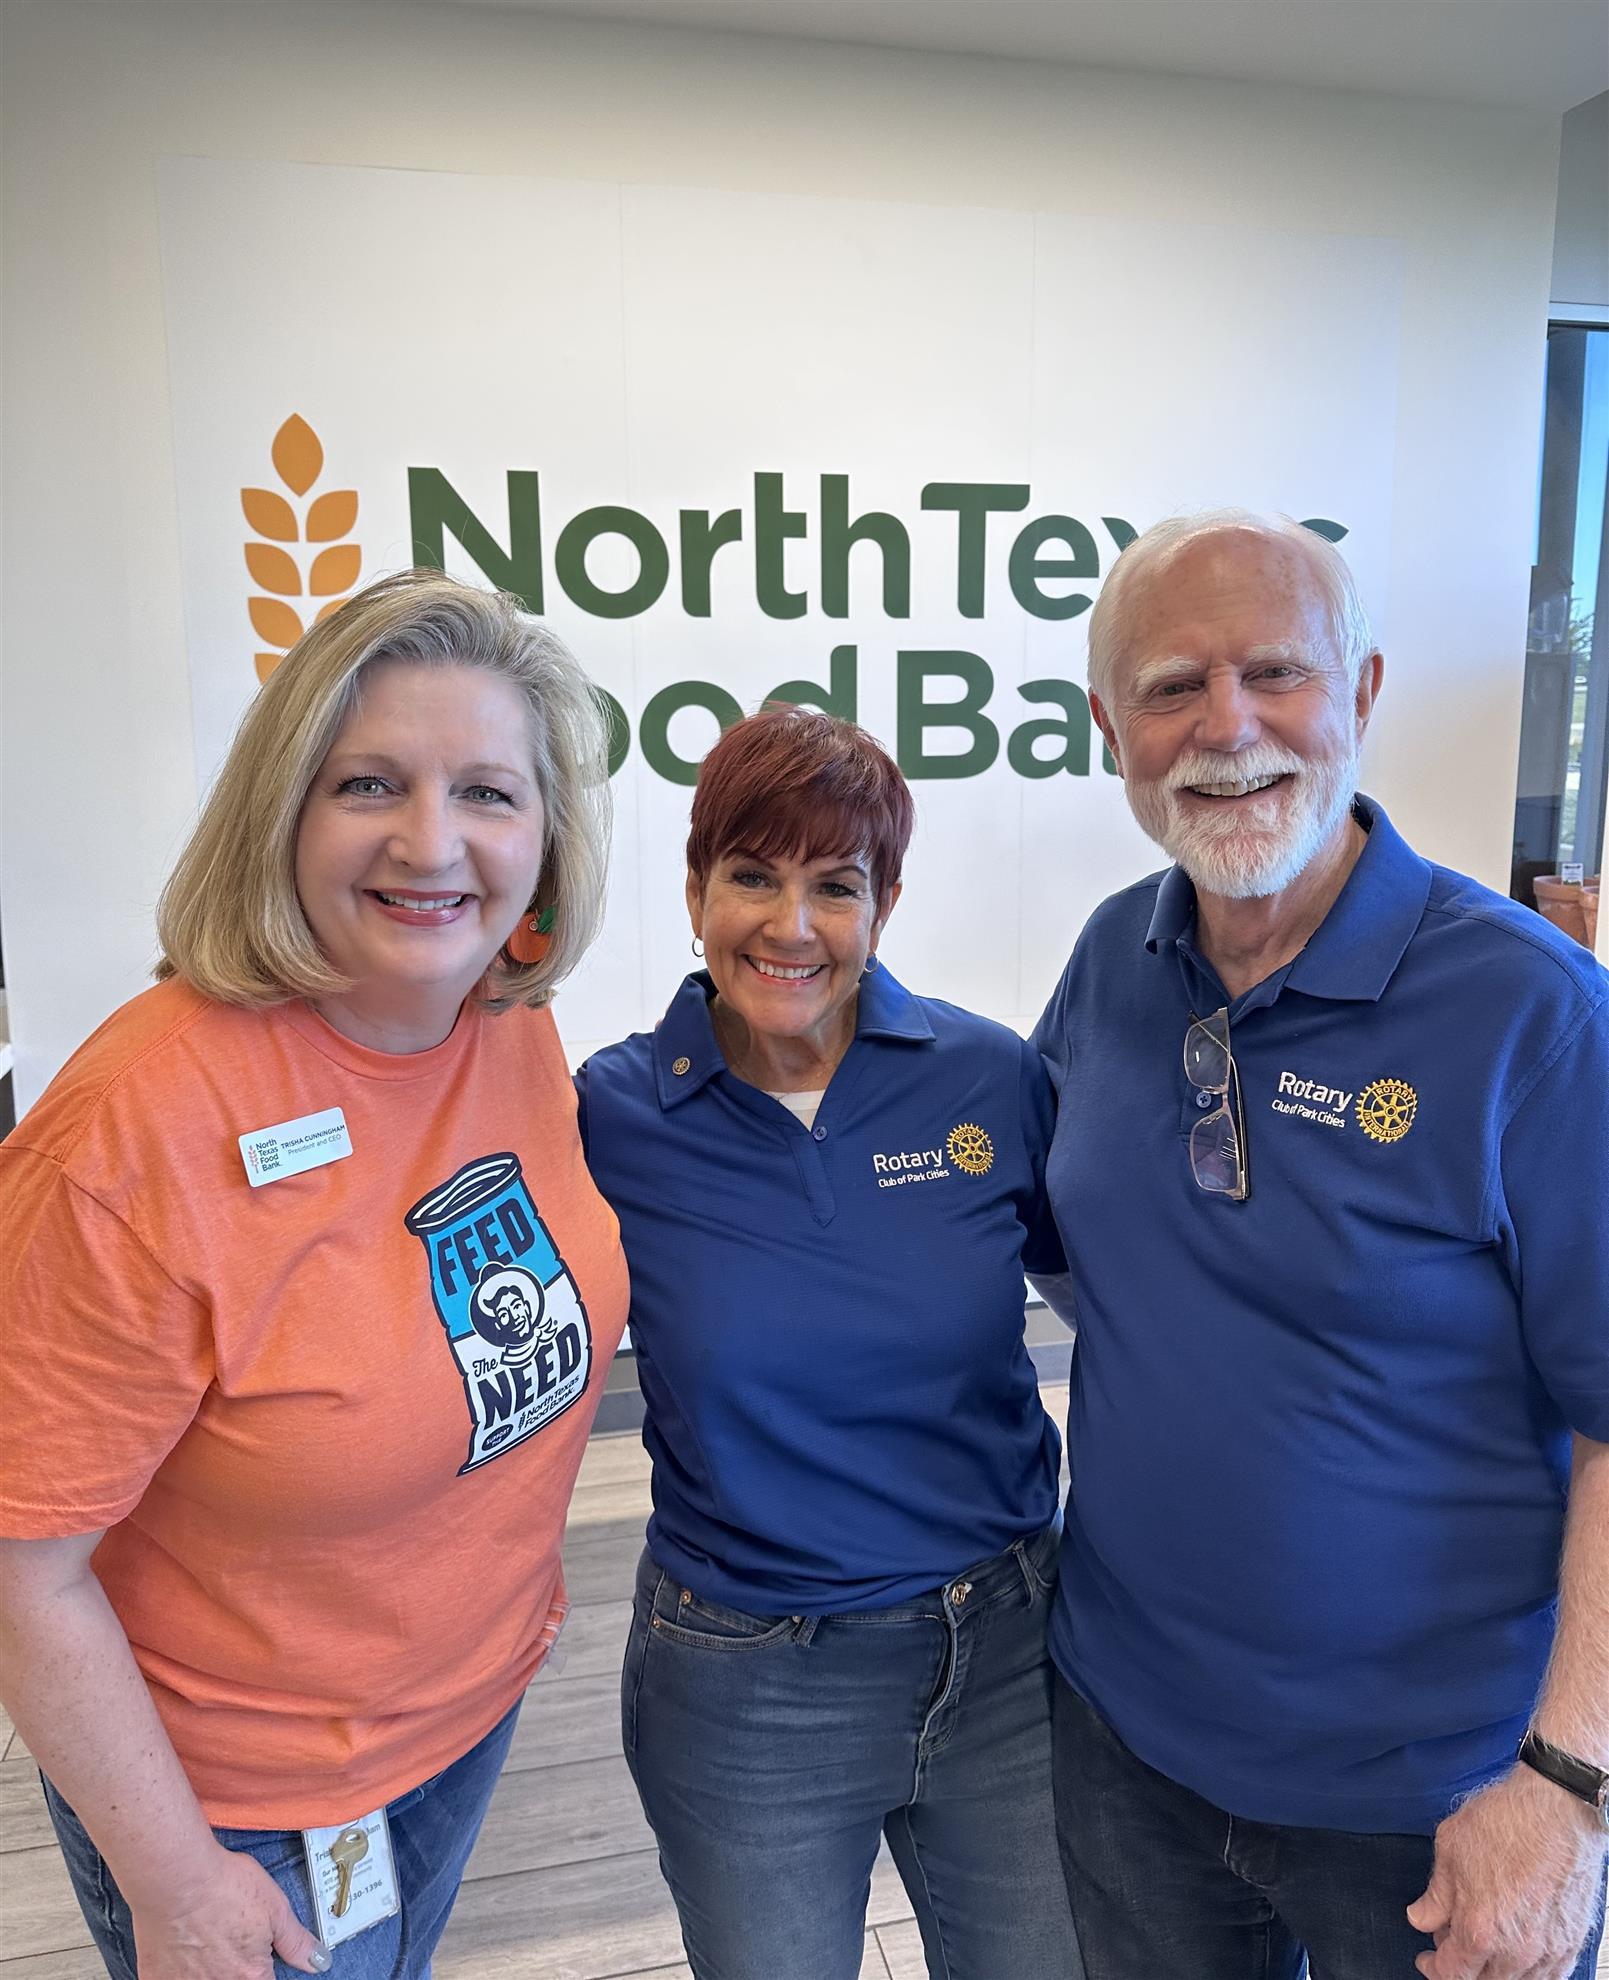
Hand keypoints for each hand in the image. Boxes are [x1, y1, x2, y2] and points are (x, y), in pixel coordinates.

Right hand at [129, 1840, 329, 1979]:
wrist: (176, 1877)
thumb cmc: (224, 1886)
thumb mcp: (275, 1908)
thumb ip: (296, 1942)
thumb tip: (319, 1962)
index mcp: (249, 1977)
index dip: (263, 1970)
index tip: (257, 1958)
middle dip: (236, 1968)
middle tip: (228, 1942)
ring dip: (209, 1969)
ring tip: (207, 1943)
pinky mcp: (155, 1979)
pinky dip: (180, 1970)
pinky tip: (182, 1949)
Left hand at [1407, 1765, 1606, 1978]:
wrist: (1556, 1809)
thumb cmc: (1506, 1822)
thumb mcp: (1450, 1850)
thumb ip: (1435, 1895)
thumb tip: (1421, 1918)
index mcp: (1479, 1929)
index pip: (1452, 1973)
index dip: (1433, 1968)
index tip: (1426, 1959)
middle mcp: (1515, 1950)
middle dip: (1461, 1968)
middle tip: (1451, 1943)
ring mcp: (1547, 1949)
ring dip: (1494, 1970)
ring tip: (1482, 1942)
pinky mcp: (1571, 1941)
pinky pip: (1550, 1976)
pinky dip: (1529, 1971)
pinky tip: (1516, 1950)